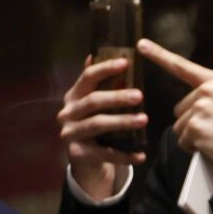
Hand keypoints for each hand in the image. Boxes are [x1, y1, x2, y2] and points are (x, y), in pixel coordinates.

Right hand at [56, 57, 148, 200]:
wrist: (86, 159)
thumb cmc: (96, 124)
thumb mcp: (96, 103)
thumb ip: (99, 83)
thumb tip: (95, 54)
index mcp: (74, 96)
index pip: (87, 77)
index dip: (105, 69)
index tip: (126, 62)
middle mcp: (68, 113)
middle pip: (93, 101)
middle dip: (117, 97)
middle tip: (140, 95)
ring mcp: (70, 133)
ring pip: (98, 124)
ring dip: (122, 122)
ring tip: (144, 120)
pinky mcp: (78, 153)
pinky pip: (105, 153)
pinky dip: (125, 155)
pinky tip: (142, 155)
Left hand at [139, 40, 212, 174]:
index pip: (183, 67)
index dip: (160, 55)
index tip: (142, 45)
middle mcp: (205, 92)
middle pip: (181, 108)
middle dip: (193, 120)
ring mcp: (199, 109)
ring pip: (180, 125)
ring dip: (192, 135)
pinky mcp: (195, 126)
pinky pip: (182, 139)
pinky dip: (192, 146)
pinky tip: (210, 145)